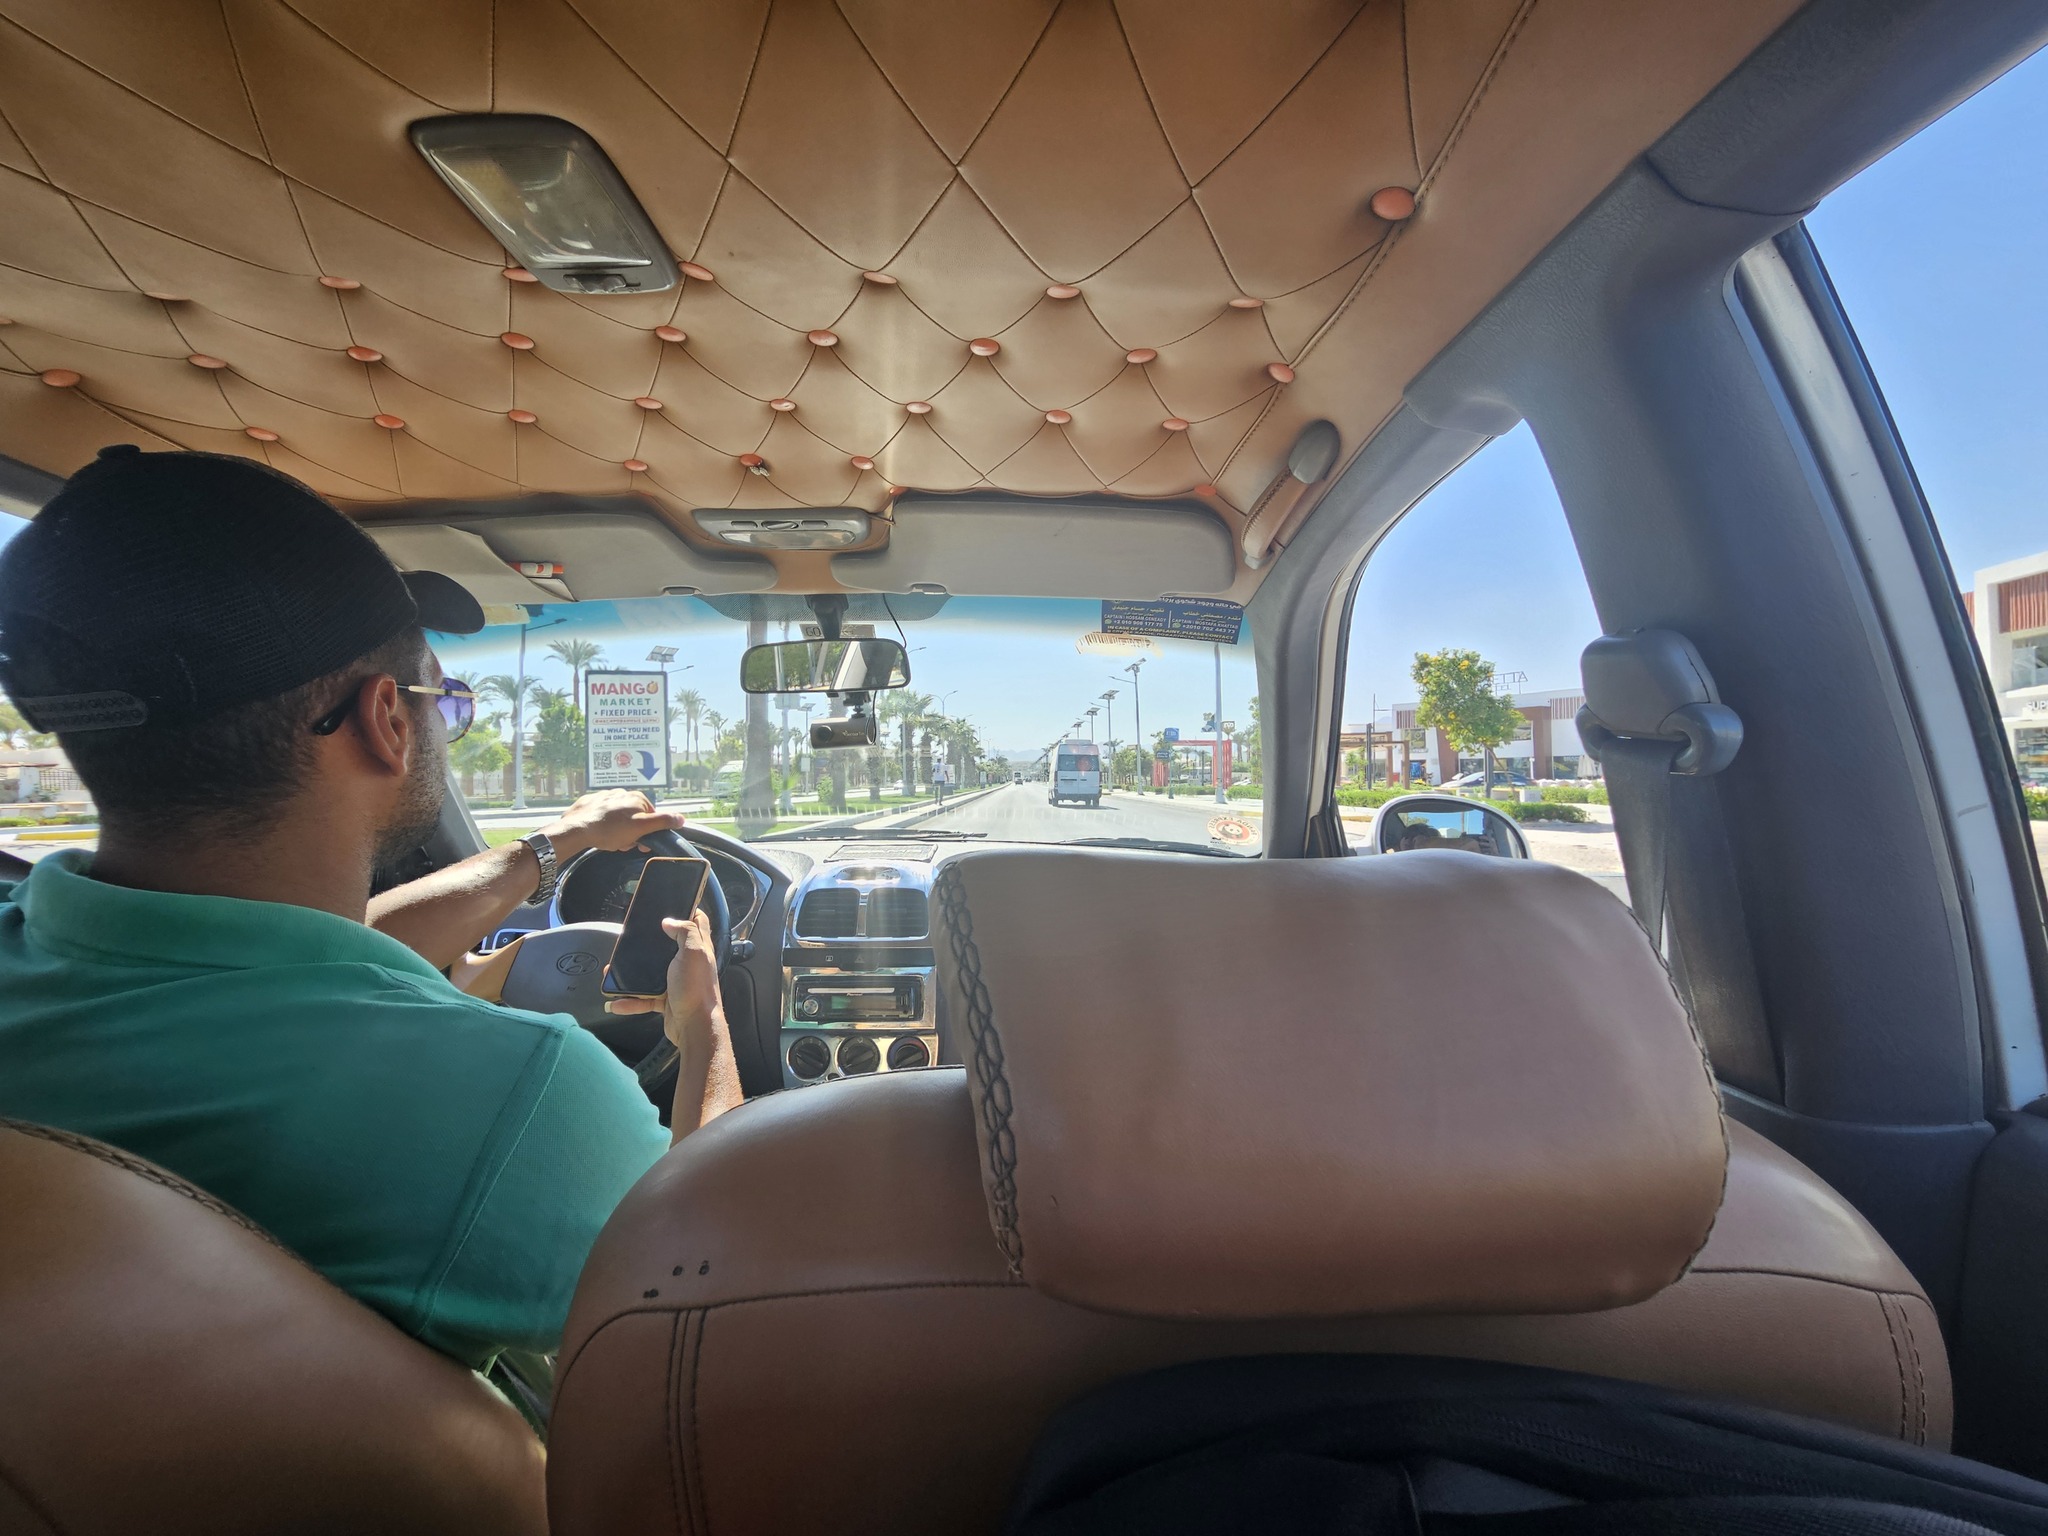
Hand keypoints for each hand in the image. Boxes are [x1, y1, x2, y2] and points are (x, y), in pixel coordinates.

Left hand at [539, 790, 683, 861]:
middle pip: (634, 818)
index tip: (639, 843)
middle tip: (622, 843)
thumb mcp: (641, 827)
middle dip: (631, 833)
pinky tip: (599, 833)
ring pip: (619, 818)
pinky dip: (603, 825)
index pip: (651, 817)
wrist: (577, 829)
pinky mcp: (591, 803)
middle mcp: (622, 793)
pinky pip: (603, 816)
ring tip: (609, 840)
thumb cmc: (609, 829)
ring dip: (618, 831)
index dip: (647, 833)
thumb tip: (681, 818)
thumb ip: (662, 821)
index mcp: (637, 798)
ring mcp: (605, 797)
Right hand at [605, 909, 727, 1052]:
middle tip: (633, 939)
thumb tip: (670, 921)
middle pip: (668, 947)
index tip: (673, 905)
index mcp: (698, 949)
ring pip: (651, 974)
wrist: (694, 1026)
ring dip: (632, 975)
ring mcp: (676, 982)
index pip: (698, 923)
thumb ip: (685, 932)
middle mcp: (688, 964)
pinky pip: (644, 998)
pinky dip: (630, 1000)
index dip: (689, 911)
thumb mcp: (693, 952)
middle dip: (650, 944)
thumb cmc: (696, 989)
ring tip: (613, 973)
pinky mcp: (666, 999)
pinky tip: (617, 1001)